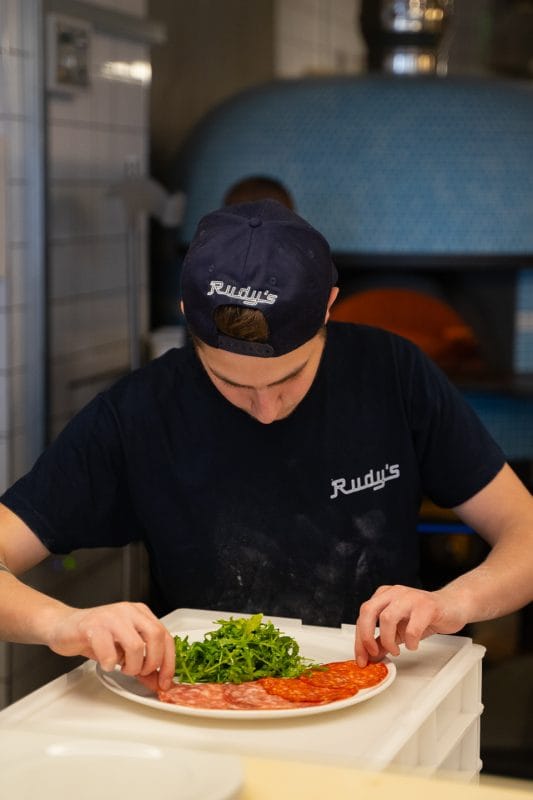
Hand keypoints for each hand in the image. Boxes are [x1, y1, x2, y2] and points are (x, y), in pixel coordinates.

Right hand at [47, 602, 175, 688]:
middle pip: (156, 636)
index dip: (169, 662)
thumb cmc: (95, 636)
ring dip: (131, 665)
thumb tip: (158, 682)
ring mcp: (112, 617)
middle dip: (152, 662)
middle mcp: (129, 611)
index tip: (165, 681)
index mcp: (140, 614)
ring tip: (120, 667)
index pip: (166, 636)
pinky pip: (109, 651)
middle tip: (140, 672)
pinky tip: (105, 663)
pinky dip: (109, 663)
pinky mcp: (93, 626)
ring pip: (135, 645)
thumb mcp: (123, 649)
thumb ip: (142, 663)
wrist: (64, 626)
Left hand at [354, 584, 467, 666]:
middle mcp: (394, 593)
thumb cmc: (425, 616)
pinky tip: (413, 645)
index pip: (363, 615)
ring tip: (396, 650)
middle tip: (373, 653)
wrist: (453, 606)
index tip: (362, 657)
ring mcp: (410, 597)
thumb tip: (370, 656)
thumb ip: (383, 640)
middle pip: (368, 610)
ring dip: (388, 640)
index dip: (359, 639)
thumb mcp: (399, 629)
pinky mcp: (427, 606)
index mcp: (384, 596)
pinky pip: (412, 627)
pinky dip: (410, 641)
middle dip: (366, 636)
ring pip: (387, 618)